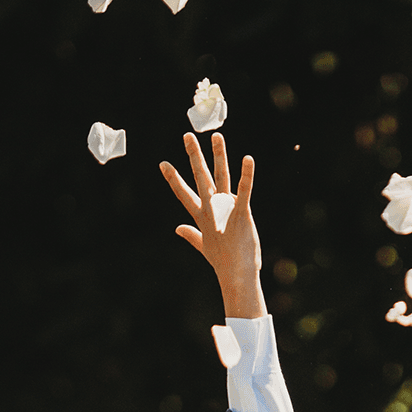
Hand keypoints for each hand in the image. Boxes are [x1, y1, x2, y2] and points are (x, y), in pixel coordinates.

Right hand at [159, 132, 264, 318]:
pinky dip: (247, 175)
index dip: (174, 179)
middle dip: (194, 156)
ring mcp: (225, 210)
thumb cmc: (223, 262)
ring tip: (217, 136)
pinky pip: (244, 190)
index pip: (184, 194)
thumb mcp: (204, 246)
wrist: (235, 276)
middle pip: (200, 178)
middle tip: (187, 136)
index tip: (163, 164)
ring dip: (219, 155)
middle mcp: (211, 210)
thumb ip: (191, 235)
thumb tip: (177, 228)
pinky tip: (248, 159)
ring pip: (221, 177)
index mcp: (202, 217)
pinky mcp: (241, 213)